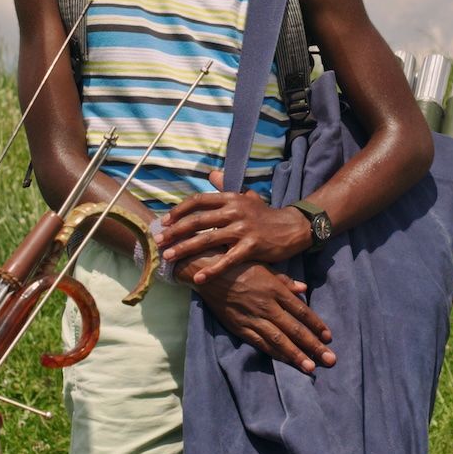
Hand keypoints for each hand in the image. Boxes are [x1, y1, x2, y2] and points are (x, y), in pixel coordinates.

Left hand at [157, 169, 310, 281]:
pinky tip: (199, 279)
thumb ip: (227, 187)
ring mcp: (243, 229)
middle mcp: (234, 211)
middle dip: (175, 231)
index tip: (164, 221)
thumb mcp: (247, 197)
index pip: (199, 201)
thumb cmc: (266, 215)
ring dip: (185, 249)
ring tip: (169, 258)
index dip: (179, 211)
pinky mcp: (252, 246)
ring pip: (207, 239)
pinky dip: (212, 270)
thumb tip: (212, 174)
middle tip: (159, 241)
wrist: (293, 227)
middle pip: (197, 220)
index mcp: (231, 198)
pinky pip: (227, 260)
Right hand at [191, 258, 334, 373]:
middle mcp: (267, 306)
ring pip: (278, 340)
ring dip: (296, 355)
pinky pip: (260, 343)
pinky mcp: (239, 327)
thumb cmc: (239, 265)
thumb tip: (304, 289)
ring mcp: (253, 318)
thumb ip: (285, 280)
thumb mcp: (265, 266)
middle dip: (313, 346)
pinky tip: (286, 362)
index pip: (301, 311)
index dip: (316, 325)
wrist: (208, 272)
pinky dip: (274, 353)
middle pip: (294, 329)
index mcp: (275, 289)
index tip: (329, 338)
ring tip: (311, 368)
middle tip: (330, 360)